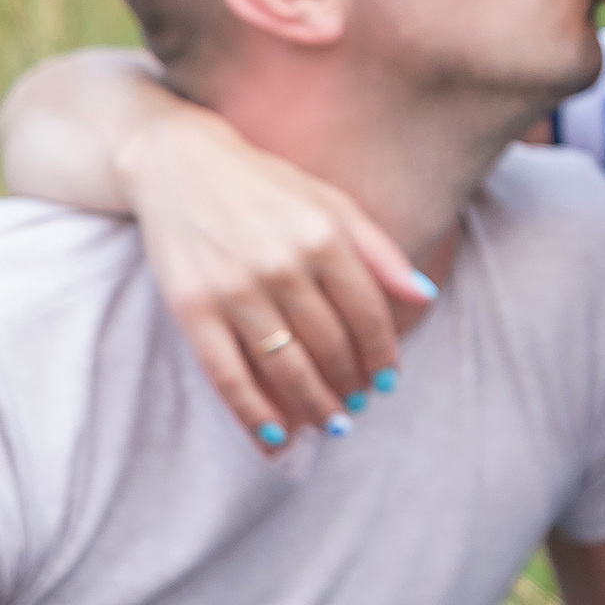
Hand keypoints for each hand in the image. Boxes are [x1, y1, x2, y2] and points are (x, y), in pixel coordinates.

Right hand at [119, 105, 434, 443]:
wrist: (179, 166)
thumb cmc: (267, 188)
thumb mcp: (332, 203)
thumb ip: (381, 251)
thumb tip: (425, 297)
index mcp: (324, 236)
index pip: (368, 313)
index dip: (382, 353)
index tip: (388, 378)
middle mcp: (282, 265)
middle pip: (331, 346)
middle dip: (350, 384)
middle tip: (358, 404)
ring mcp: (235, 290)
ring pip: (285, 368)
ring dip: (313, 405)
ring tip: (330, 423)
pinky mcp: (193, 310)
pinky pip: (228, 376)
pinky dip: (254, 414)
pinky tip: (276, 438)